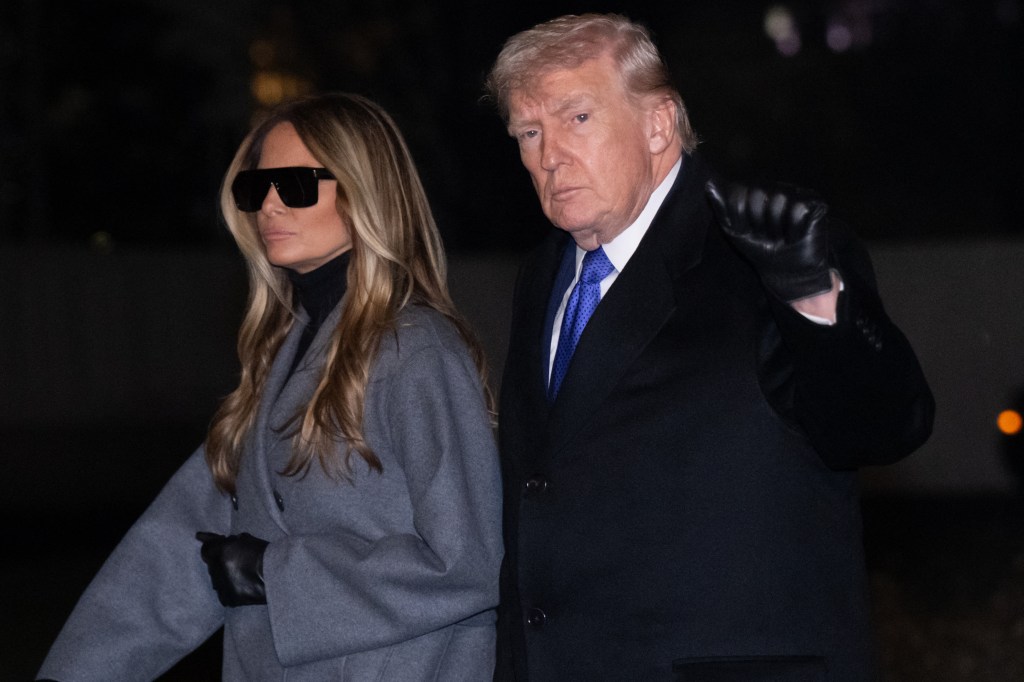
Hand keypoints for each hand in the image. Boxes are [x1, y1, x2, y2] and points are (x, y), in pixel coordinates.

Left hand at [195, 531, 268, 606]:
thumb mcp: (244, 540)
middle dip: (220, 562)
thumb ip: (221, 539)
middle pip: (211, 565)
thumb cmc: (263, 553)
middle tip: (236, 562)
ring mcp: (222, 586)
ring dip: (223, 576)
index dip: (213, 548)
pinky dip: (229, 589)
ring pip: (216, 580)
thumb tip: (199, 536)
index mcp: (221, 552)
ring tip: (240, 575)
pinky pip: (223, 593)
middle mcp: (218, 569)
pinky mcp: (227, 599)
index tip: (221, 548)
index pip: (205, 550)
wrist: (277, 575)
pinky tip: (241, 585)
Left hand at [706, 180, 832, 301]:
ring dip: (777, 227)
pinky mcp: (815, 204)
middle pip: (758, 195)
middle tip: (767, 234)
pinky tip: (795, 236)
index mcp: (757, 192)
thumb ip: (722, 207)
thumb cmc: (760, 249)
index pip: (740, 194)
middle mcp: (777, 188)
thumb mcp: (735, 230)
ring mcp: (797, 194)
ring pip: (780, 200)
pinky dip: (794, 228)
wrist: (785, 271)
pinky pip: (799, 209)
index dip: (742, 218)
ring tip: (782, 236)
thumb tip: (708, 185)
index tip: (750, 230)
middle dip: (759, 221)